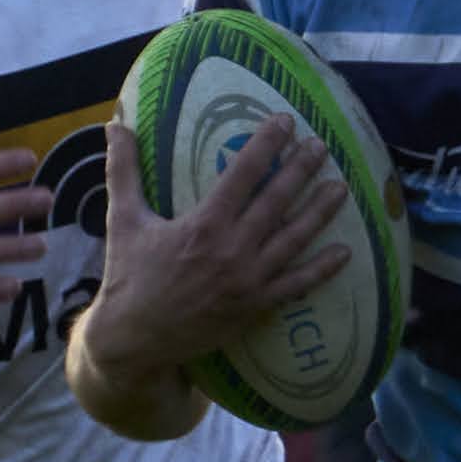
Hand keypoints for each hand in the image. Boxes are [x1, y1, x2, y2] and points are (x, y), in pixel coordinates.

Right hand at [76, 115, 347, 391]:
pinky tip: (344, 252)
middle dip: (301, 170)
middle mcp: (232, 250)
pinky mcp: (255, 306)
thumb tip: (115, 125)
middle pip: (277, 201)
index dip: (267, 144)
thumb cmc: (128, 276)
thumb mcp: (123, 219)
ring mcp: (248, 280)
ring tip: (341, 187)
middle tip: (321, 145)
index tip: (286, 121)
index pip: (243, 173)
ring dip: (319, 212)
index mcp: (203, 224)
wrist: (135, 340)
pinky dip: (321, 270)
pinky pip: (295, 285)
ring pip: (293, 239)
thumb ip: (124, 170)